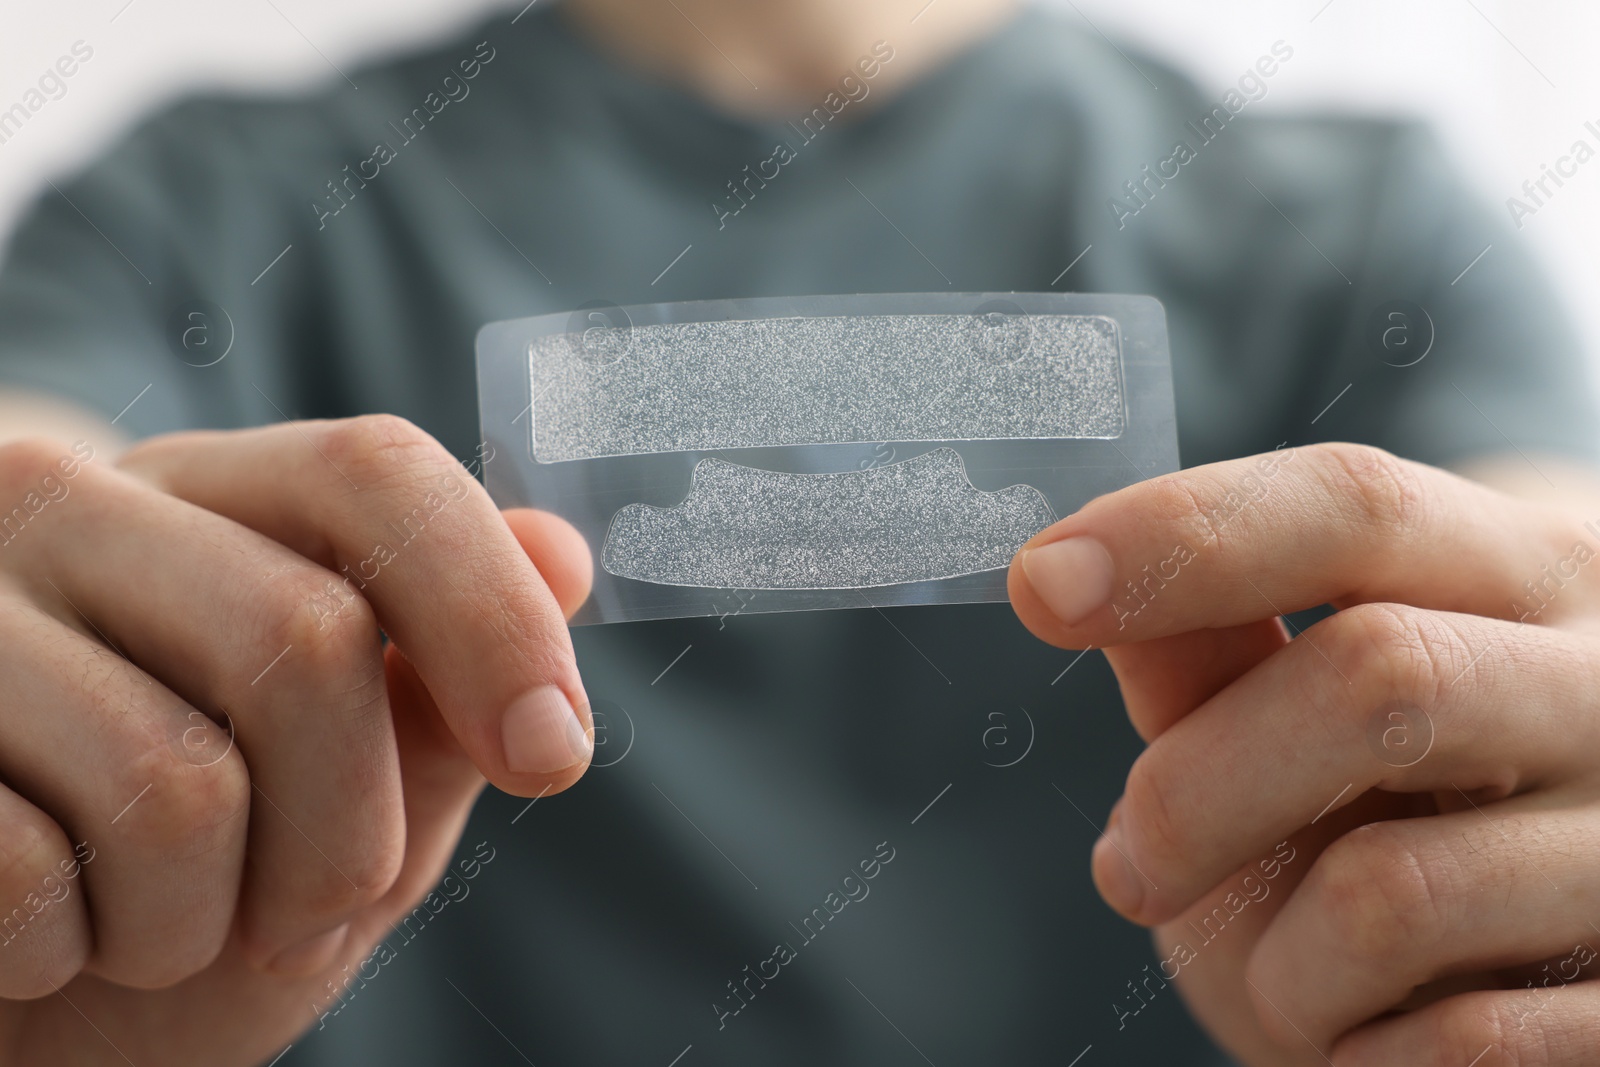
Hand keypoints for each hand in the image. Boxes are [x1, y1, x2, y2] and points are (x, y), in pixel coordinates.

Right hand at [0, 416, 592, 1065]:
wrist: (14, 1013)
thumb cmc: (178, 893)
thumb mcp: (346, 805)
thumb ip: (437, 689)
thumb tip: (563, 550)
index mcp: (207, 501)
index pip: (375, 474)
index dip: (489, 611)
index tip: (551, 755)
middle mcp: (72, 510)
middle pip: (308, 635)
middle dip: (347, 836)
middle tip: (301, 921)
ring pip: (174, 780)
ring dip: (198, 924)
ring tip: (153, 930)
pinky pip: (23, 874)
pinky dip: (65, 952)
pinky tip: (39, 937)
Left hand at [1009, 442, 1599, 1064]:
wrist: (1548, 962)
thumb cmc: (1394, 819)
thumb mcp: (1289, 726)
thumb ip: (1204, 658)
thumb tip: (1074, 578)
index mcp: (1515, 573)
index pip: (1355, 506)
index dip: (1185, 535)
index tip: (1042, 586)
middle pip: (1379, 677)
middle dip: (1198, 790)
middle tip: (1131, 869)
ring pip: (1393, 891)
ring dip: (1278, 965)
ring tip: (1288, 979)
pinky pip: (1464, 1046)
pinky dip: (1357, 1056)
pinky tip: (1368, 1038)